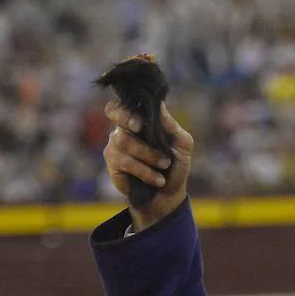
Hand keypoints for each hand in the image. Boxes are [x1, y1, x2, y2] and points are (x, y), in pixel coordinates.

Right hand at [103, 99, 192, 230]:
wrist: (169, 192)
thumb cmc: (176, 164)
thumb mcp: (182, 144)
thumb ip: (171, 125)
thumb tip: (160, 104)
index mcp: (141, 119)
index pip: (125, 103)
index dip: (127, 105)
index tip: (141, 117)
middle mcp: (124, 129)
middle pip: (113, 112)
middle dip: (126, 117)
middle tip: (140, 127)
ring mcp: (115, 145)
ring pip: (124, 140)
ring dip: (148, 154)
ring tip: (164, 165)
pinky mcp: (113, 163)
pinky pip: (125, 161)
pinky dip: (145, 171)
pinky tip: (157, 179)